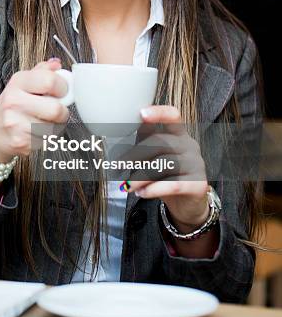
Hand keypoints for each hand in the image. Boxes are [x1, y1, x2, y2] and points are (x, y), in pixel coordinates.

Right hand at [0, 58, 69, 163]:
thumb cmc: (12, 107)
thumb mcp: (22, 83)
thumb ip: (41, 72)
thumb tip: (57, 64)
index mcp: (18, 82)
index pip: (50, 81)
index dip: (63, 87)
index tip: (62, 92)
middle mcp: (14, 101)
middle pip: (56, 109)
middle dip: (62, 112)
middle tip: (56, 111)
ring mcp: (15, 123)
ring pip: (53, 127)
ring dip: (55, 126)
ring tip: (43, 122)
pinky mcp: (20, 142)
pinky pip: (47, 140)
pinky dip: (46, 138)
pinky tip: (35, 133)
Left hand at [127, 105, 209, 229]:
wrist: (185, 204)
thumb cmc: (165, 175)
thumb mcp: (154, 156)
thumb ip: (143, 141)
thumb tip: (119, 132)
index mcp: (179, 134)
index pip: (173, 116)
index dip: (158, 112)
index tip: (141, 113)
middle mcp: (190, 145)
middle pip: (161, 142)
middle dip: (135, 155)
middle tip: (118, 167)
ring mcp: (197, 164)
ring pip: (165, 164)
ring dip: (141, 176)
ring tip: (128, 185)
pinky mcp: (199, 184)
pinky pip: (174, 184)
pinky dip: (154, 189)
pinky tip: (142, 193)